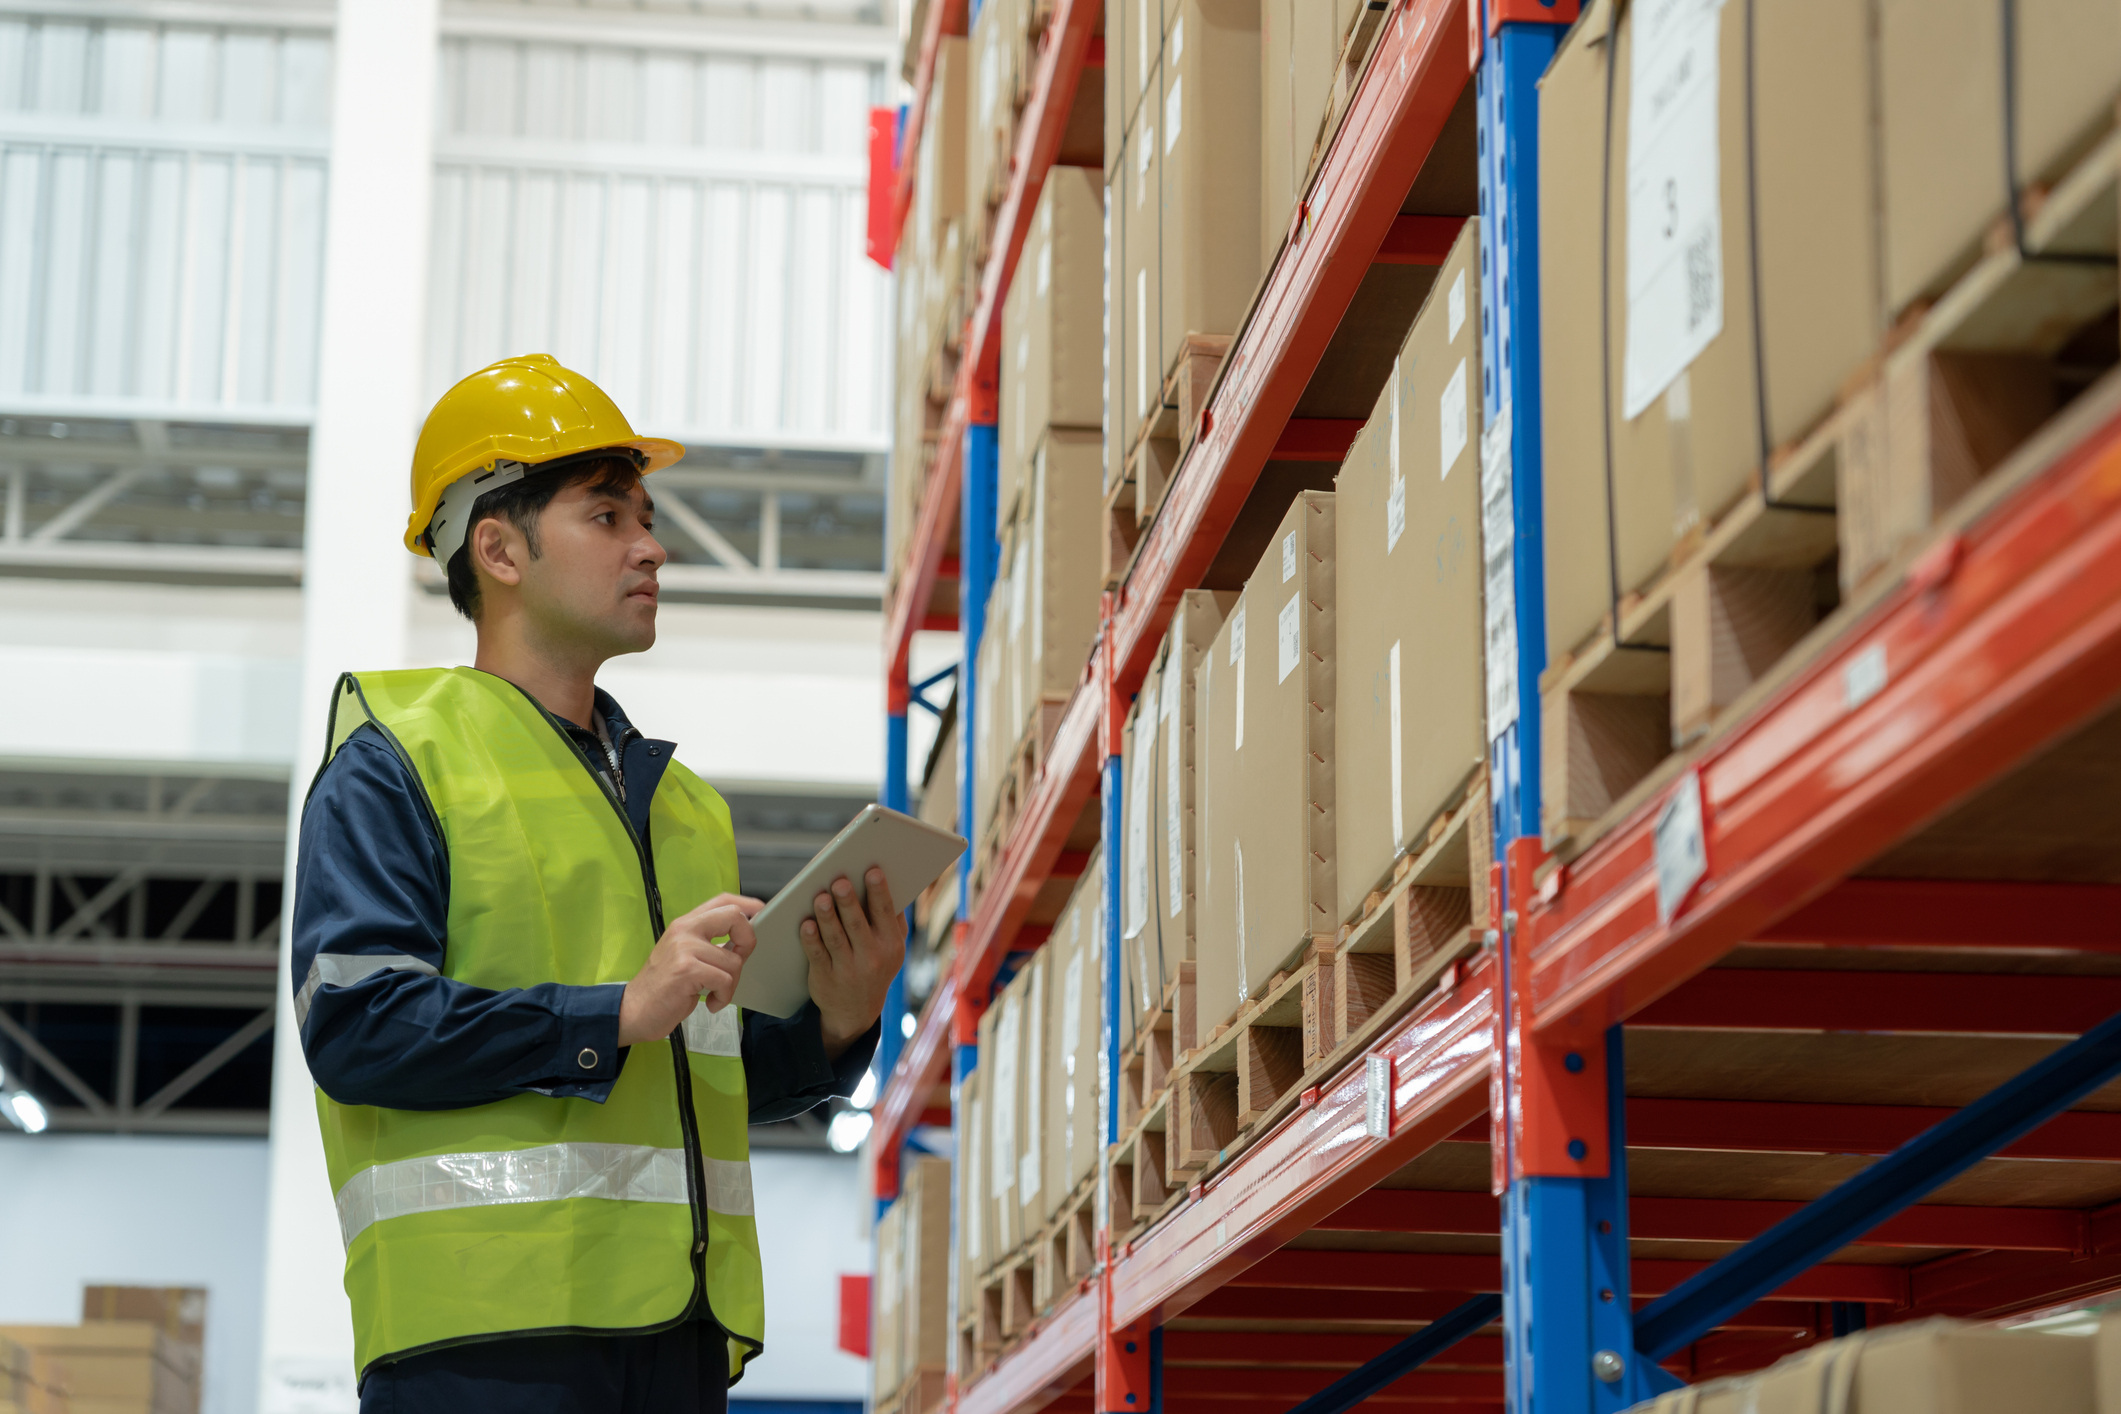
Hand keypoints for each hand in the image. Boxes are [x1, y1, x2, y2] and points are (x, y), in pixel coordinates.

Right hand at [618, 892, 762, 1046]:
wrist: (634, 1010)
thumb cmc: (664, 987)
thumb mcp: (684, 955)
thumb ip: (708, 942)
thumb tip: (744, 938)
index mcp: (685, 923)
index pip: (723, 900)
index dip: (748, 904)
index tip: (762, 913)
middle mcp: (684, 929)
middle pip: (735, 917)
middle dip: (747, 943)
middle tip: (737, 963)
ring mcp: (684, 947)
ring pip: (733, 960)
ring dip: (730, 984)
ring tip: (714, 993)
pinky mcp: (686, 969)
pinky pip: (725, 980)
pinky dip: (723, 996)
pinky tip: (711, 1003)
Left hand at [799, 868, 904, 1059]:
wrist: (857, 1011)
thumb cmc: (875, 964)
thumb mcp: (892, 947)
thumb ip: (891, 919)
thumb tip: (882, 880)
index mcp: (891, 944)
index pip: (885, 913)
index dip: (879, 892)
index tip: (873, 871)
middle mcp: (872, 957)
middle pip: (857, 924)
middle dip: (848, 902)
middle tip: (840, 882)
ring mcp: (848, 970)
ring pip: (836, 938)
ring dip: (827, 917)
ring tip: (820, 897)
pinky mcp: (826, 978)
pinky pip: (817, 955)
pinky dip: (811, 939)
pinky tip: (806, 924)